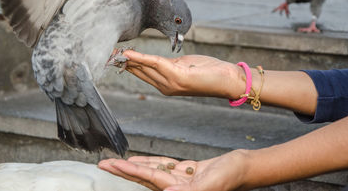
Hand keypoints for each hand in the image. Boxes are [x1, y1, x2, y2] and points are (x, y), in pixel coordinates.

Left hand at [98, 150, 249, 190]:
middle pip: (143, 176)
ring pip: (151, 171)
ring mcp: (180, 179)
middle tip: (104, 163)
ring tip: (117, 161)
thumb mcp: (210, 184)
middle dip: (123, 170)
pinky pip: (164, 166)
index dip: (128, 171)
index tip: (112, 164)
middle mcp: (175, 187)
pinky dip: (151, 162)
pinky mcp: (186, 172)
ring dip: (133, 165)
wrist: (244, 168)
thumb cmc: (232, 176)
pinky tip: (141, 160)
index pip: (147, 178)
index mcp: (178, 190)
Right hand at [123, 50, 244, 98]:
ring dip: (128, 58)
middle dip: (123, 61)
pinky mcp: (177, 76)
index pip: (142, 73)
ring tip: (114, 51)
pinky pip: (154, 63)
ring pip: (143, 67)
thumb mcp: (184, 66)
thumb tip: (155, 60)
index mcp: (166, 84)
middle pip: (139, 71)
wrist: (228, 79)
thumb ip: (168, 64)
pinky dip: (140, 57)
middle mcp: (165, 86)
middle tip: (108, 52)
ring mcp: (170, 83)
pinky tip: (129, 53)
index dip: (128, 63)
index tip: (115, 55)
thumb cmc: (209, 71)